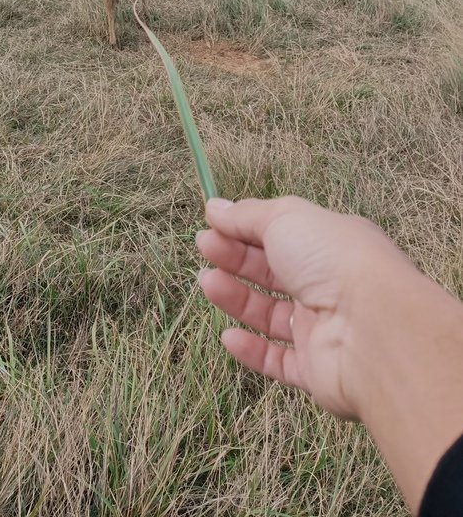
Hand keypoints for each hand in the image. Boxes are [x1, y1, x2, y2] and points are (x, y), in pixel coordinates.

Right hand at [196, 195, 408, 419]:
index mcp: (331, 243)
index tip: (211, 223)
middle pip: (273, 271)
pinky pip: (278, 360)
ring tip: (206, 283)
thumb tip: (214, 207)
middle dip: (236, 258)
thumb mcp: (286, 219)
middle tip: (203, 248)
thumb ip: (247, 216)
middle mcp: (329, 284)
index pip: (283, 232)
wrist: (373, 329)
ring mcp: (323, 328)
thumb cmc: (333, 260)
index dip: (245, 227)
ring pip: (271, 314)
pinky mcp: (316, 369)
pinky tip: (228, 335)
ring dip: (236, 298)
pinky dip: (252, 350)